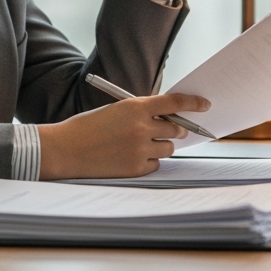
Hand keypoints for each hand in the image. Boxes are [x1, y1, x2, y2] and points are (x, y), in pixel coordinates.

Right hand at [36, 92, 209, 179]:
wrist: (64, 149)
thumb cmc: (88, 127)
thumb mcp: (117, 110)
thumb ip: (142, 112)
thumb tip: (167, 117)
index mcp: (136, 107)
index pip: (175, 102)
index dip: (194, 103)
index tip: (205, 105)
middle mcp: (142, 127)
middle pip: (176, 127)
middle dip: (176, 128)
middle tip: (172, 129)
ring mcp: (140, 149)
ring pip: (168, 148)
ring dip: (161, 146)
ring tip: (141, 145)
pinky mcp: (135, 168)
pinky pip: (156, 165)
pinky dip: (149, 162)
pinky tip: (132, 157)